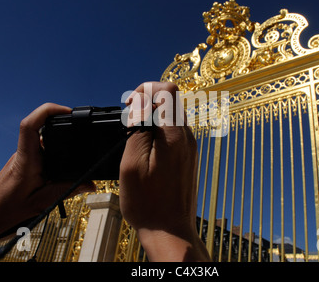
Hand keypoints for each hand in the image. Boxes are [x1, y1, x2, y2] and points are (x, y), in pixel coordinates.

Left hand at [0, 103, 94, 253]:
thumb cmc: (6, 211)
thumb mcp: (42, 203)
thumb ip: (67, 191)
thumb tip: (89, 184)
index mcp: (26, 160)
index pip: (31, 125)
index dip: (48, 111)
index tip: (68, 112)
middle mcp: (22, 154)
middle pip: (41, 128)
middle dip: (62, 125)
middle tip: (80, 132)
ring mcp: (21, 156)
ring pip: (42, 140)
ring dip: (57, 142)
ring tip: (73, 151)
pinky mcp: (22, 162)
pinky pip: (39, 149)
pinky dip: (53, 153)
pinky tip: (59, 167)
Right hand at [120, 82, 210, 261]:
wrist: (170, 230)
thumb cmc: (148, 203)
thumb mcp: (132, 164)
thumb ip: (137, 129)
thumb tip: (140, 103)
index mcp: (174, 136)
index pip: (168, 90)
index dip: (146, 89)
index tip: (130, 104)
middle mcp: (187, 137)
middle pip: (171, 100)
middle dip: (147, 101)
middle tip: (128, 119)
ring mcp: (190, 147)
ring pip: (172, 115)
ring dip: (151, 116)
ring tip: (134, 134)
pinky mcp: (187, 156)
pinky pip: (174, 131)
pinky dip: (158, 130)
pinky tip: (144, 147)